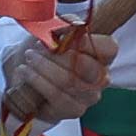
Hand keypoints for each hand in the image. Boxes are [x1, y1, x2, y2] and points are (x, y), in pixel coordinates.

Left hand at [0, 28, 117, 135]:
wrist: (26, 76)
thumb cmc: (45, 53)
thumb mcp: (54, 32)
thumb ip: (65, 25)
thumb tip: (68, 28)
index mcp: (102, 55)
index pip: (109, 48)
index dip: (88, 42)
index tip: (64, 37)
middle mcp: (100, 77)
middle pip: (88, 66)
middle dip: (58, 55)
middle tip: (37, 49)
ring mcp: (89, 96)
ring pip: (69, 81)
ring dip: (43, 67)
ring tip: (29, 58)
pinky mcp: (74, 110)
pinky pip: (57, 95)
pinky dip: (38, 81)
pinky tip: (26, 72)